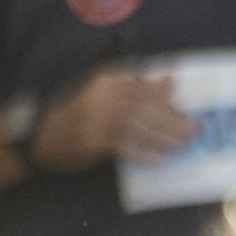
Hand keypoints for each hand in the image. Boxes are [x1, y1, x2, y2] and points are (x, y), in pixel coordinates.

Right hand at [36, 69, 193, 171]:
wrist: (42, 134)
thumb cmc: (79, 112)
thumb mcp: (105, 92)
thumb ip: (136, 86)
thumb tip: (170, 77)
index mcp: (107, 79)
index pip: (145, 87)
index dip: (168, 97)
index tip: (189, 106)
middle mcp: (103, 95)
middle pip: (146, 106)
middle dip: (173, 119)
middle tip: (194, 129)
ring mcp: (97, 118)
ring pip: (139, 126)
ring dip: (164, 135)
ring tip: (183, 143)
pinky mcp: (93, 140)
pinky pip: (125, 145)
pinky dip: (144, 151)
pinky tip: (161, 157)